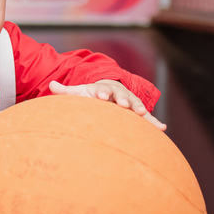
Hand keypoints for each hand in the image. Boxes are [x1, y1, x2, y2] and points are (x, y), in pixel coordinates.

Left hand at [49, 79, 166, 130]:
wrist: (109, 93)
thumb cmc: (92, 96)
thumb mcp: (79, 92)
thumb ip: (65, 91)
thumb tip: (50, 84)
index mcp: (104, 90)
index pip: (102, 90)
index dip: (102, 92)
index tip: (100, 95)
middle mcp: (119, 95)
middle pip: (122, 96)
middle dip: (122, 99)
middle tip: (123, 104)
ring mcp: (130, 104)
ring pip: (136, 106)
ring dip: (140, 109)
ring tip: (144, 114)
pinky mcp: (138, 114)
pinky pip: (148, 119)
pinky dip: (155, 123)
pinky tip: (163, 128)